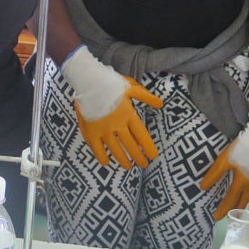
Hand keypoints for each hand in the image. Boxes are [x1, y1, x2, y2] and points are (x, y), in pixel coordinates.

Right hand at [62, 45, 162, 168]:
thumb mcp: (131, 87)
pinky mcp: (90, 131)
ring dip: (123, 160)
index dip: (148, 148)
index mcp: (128, 115)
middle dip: (138, 157)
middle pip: (130, 146)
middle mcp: (117, 125)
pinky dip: (102, 157)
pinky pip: (97, 148)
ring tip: (128, 167)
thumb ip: (146, 97)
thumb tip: (161, 104)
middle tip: (143, 164)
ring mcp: (103, 129)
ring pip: (115, 150)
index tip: (153, 156)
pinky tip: (106, 162)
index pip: (141, 135)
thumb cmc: (110, 83)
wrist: (88, 81)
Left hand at [200, 111, 248, 219]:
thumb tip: (202, 188)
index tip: (217, 218)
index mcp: (241, 183)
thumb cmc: (240, 150)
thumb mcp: (223, 162)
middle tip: (236, 218)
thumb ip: (214, 175)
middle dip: (239, 210)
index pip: (230, 199)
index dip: (223, 209)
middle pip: (245, 200)